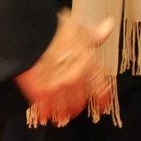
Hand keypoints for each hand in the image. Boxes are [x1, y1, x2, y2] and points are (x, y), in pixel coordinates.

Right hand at [16, 10, 113, 125]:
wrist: (31, 33)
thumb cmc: (55, 29)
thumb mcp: (79, 28)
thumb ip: (95, 34)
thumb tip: (108, 27)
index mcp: (88, 65)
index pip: (101, 88)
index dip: (102, 99)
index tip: (102, 105)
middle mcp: (75, 79)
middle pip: (80, 103)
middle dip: (77, 105)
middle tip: (74, 106)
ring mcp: (58, 87)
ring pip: (64, 110)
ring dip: (62, 112)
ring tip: (59, 113)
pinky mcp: (40, 92)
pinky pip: (45, 110)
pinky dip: (45, 112)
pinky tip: (44, 112)